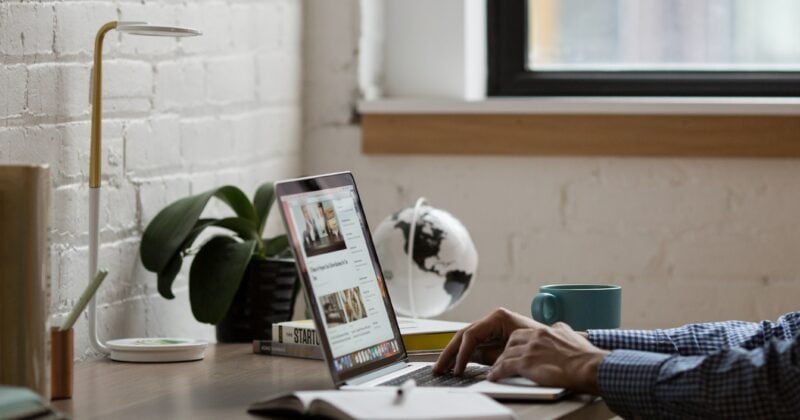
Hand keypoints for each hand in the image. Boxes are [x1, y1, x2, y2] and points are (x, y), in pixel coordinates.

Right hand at [433, 308, 543, 374]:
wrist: (556, 348)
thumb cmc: (537, 346)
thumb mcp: (510, 353)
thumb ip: (488, 356)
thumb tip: (468, 361)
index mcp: (497, 318)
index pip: (471, 335)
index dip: (461, 353)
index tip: (457, 368)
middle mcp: (492, 319)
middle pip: (464, 335)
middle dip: (450, 353)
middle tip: (439, 368)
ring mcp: (491, 326)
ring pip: (466, 339)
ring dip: (453, 354)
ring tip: (442, 368)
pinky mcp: (492, 335)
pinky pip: (474, 344)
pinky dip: (464, 354)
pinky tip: (455, 365)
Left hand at [487, 322, 608, 393]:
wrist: (588, 366)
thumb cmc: (585, 356)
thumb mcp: (571, 335)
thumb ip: (561, 331)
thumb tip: (559, 329)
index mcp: (545, 330)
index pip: (524, 334)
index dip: (517, 343)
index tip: (514, 349)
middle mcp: (535, 337)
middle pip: (512, 341)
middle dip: (506, 350)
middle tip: (503, 358)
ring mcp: (530, 350)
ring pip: (506, 354)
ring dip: (499, 362)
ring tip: (496, 369)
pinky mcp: (527, 363)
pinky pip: (505, 367)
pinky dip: (497, 372)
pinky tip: (494, 376)